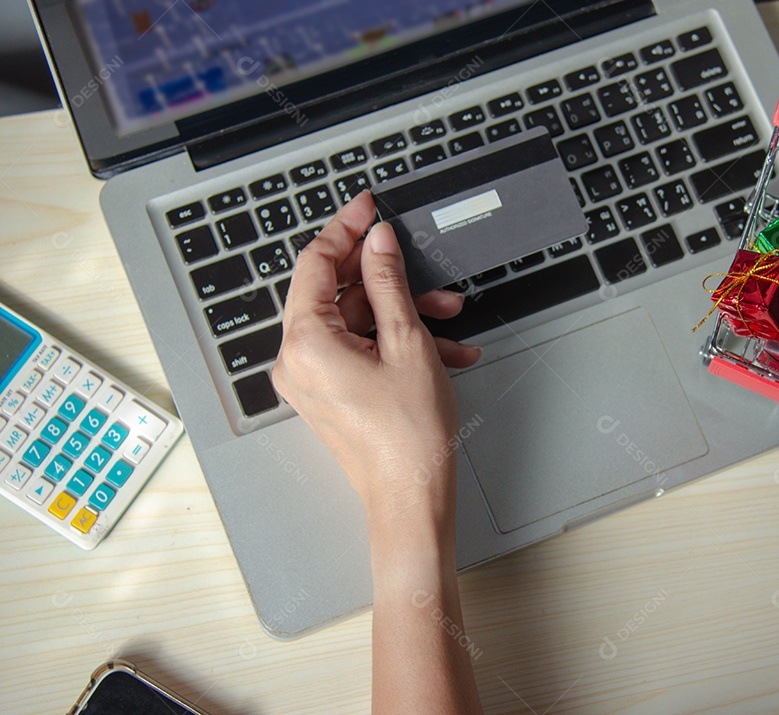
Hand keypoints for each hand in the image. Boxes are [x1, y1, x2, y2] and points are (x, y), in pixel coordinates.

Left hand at [272, 191, 481, 540]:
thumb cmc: (408, 437)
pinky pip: (360, 350)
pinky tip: (444, 349)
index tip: (368, 208)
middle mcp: (298, 360)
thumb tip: (379, 243)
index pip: (315, 263)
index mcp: (305, 342)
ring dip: (405, 314)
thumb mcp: (407, 343)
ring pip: (357, 322)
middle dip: (391, 282)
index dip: (346, 229)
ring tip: (449, 320)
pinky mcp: (330, 392)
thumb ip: (389, 283)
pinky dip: (398, 343)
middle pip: (339, 293)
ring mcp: (312, 379)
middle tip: (427, 273)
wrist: (412, 498)